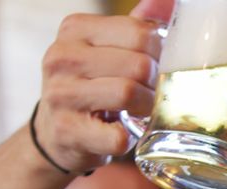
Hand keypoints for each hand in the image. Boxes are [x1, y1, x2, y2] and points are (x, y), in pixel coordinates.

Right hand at [32, 0, 172, 172]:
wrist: (57, 132)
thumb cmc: (93, 86)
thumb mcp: (108, 50)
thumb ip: (137, 27)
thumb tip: (169, 1)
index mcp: (76, 29)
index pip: (140, 33)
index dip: (160, 55)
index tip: (155, 68)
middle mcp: (62, 57)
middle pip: (139, 65)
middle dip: (155, 84)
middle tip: (150, 94)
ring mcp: (61, 94)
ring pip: (129, 93)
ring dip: (145, 109)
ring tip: (139, 111)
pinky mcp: (67, 131)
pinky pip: (118, 135)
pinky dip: (129, 138)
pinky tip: (122, 132)